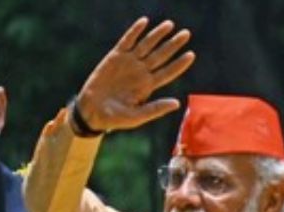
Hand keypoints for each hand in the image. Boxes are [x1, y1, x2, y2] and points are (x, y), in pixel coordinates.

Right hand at [75, 17, 194, 132]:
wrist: (92, 111)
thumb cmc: (116, 118)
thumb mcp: (137, 116)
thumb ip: (156, 108)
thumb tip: (177, 103)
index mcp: (148, 86)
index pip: (168, 72)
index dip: (179, 64)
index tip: (191, 55)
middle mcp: (141, 72)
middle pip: (161, 56)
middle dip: (173, 45)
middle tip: (186, 34)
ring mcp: (129, 63)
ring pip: (146, 45)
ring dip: (158, 34)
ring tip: (169, 24)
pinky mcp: (115, 56)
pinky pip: (127, 41)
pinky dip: (135, 31)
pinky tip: (144, 22)